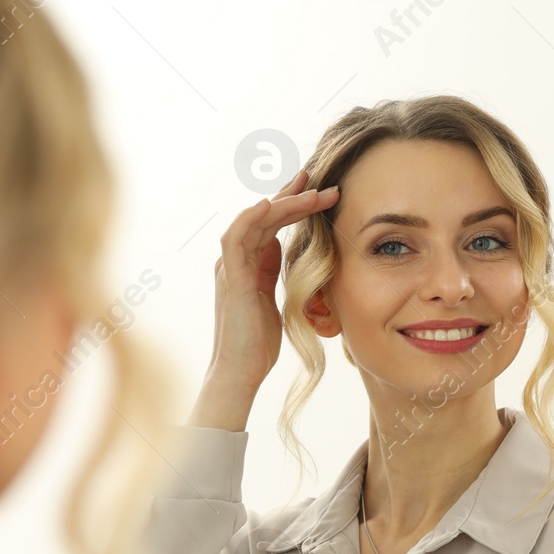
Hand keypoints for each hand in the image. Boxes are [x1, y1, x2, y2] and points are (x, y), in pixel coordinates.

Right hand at [188, 170, 338, 430]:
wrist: (239, 370)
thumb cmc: (256, 343)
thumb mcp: (270, 298)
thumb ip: (271, 270)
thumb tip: (282, 246)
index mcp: (247, 263)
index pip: (270, 224)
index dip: (292, 204)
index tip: (317, 189)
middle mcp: (235, 259)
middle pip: (264, 216)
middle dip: (293, 196)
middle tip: (322, 182)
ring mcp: (230, 266)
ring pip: (255, 220)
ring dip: (284, 203)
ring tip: (313, 193)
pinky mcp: (231, 277)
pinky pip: (237, 238)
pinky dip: (252, 218)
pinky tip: (272, 204)